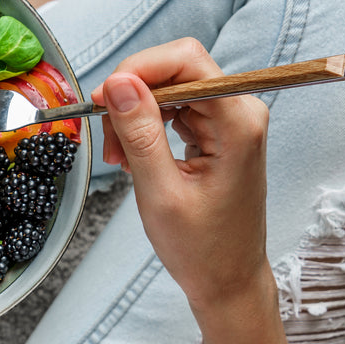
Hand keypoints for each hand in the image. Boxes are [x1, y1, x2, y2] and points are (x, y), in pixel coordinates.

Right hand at [91, 38, 271, 312]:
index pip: (187, 61)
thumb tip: (118, 83)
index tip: (104, 98)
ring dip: (134, 114)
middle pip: (176, 70)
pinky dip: (145, 126)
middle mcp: (240, 112)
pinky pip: (173, 109)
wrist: (228, 281)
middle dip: (132, 96)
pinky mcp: (216, 132)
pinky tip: (131, 156)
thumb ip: (139, 133)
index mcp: (238, 122)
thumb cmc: (203, 249)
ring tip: (118, 157)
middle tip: (107, 137)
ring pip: (169, 89)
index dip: (139, 69)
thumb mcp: (160, 192)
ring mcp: (229, 121)